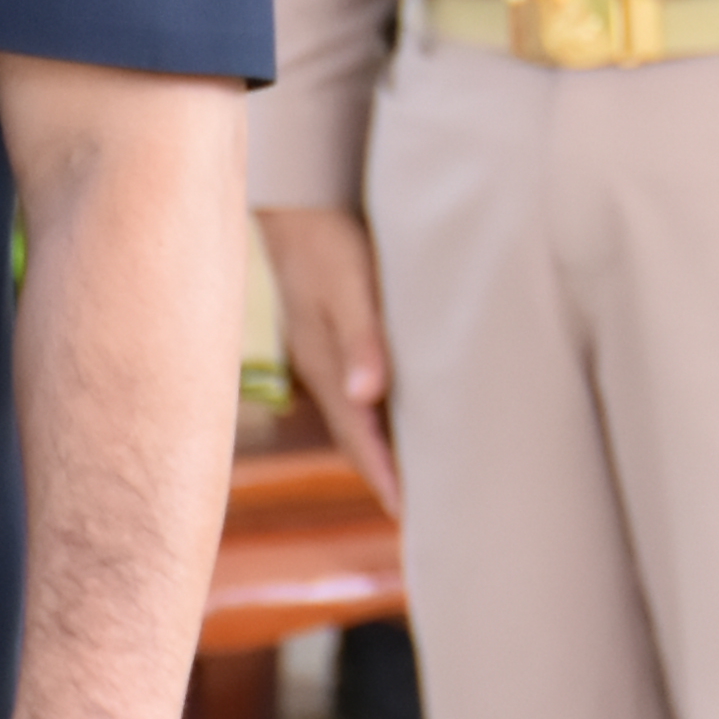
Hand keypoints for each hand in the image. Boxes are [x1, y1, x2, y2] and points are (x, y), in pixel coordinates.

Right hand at [264, 206, 396, 518]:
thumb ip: (361, 337)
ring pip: (358, 413)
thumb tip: (367, 394)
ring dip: (383, 445)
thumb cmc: (327, 240)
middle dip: (385, 474)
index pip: (358, 438)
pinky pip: (359, 386)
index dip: (383, 476)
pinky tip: (399, 411)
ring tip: (418, 478)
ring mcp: (325, 353)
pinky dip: (380, 410)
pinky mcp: (333, 335)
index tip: (407, 517)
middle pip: (356, 436)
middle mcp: (325, 369)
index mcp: (328, 367)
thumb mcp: (346, 284)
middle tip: (422, 515)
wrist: (296, 201)